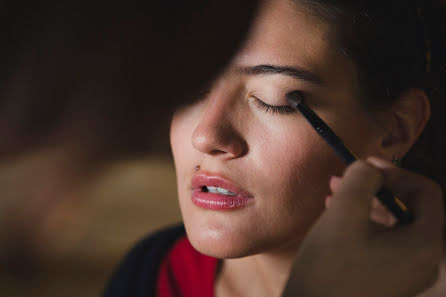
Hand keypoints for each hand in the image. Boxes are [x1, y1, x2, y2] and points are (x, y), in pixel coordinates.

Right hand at [282, 157, 443, 296]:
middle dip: (375, 187)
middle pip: (409, 207)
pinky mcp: (389, 280)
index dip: (396, 171)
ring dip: (365, 203)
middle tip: (345, 177)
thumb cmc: (329, 269)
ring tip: (334, 194)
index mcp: (425, 244)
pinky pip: (384, 242)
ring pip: (393, 224)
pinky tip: (336, 216)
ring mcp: (407, 274)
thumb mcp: (343, 215)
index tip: (365, 163)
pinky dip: (363, 224)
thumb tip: (368, 167)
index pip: (425, 191)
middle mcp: (424, 260)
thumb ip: (360, 179)